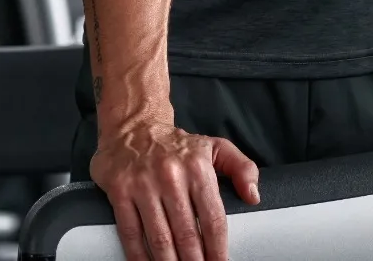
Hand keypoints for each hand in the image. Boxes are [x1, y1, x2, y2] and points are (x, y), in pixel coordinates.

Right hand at [89, 119, 260, 260]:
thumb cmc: (177, 144)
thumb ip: (241, 168)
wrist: (134, 125)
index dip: (217, 247)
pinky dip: (138, 255)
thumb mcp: (216, 147)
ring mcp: (143, 185)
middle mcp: (171, 177)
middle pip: (186, 232)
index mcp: (198, 168)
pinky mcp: (119, 192)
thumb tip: (253, 197)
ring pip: (159, 236)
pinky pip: (130, 232)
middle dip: (195, 260)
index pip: (212, 217)